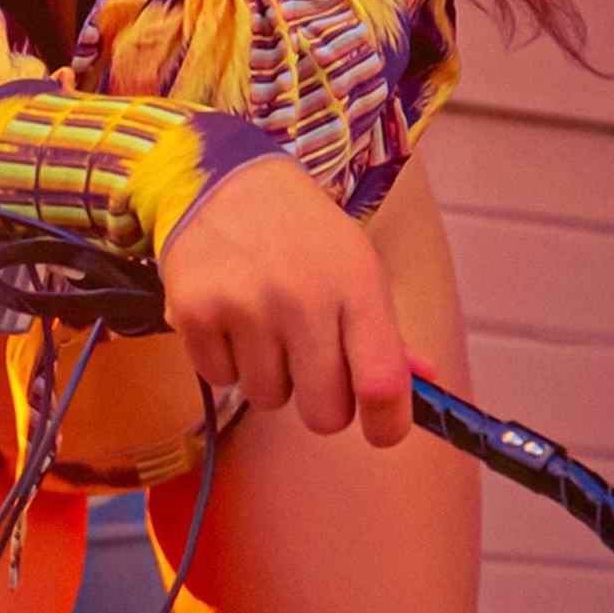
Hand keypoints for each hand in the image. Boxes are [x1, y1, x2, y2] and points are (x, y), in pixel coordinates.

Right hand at [156, 157, 414, 444]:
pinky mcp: (192, 312)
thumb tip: (421, 384)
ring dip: (271, 378)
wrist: (223, 181)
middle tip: (313, 372)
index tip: (381, 431)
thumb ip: (385, 333)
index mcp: (356, 285)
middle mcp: (300, 297)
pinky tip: (230, 319)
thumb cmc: (303, 235)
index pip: (381, 382)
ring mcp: (243, 306)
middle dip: (323, 405)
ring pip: (268, 399)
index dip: (388, 423)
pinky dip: (226, 360)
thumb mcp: (357, 269)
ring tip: (266, 331)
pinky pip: (220, 379)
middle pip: (324, 412)